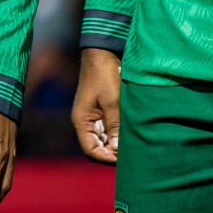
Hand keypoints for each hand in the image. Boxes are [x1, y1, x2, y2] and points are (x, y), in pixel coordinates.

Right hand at [72, 48, 121, 164]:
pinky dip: (116, 136)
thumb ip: (114, 126)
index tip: (122, 159)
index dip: (105, 158)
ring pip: (102, 140)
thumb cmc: (105, 75)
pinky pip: (106, 130)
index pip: (90, 150)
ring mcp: (92, 117)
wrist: (102, 53)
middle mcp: (84, 122)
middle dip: (111, 154)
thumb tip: (117, 149)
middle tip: (129, 154)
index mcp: (81, 121)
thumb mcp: (112, 101)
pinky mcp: (100, 111)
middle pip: (96, 147)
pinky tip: (128, 135)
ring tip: (131, 146)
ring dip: (114, 145)